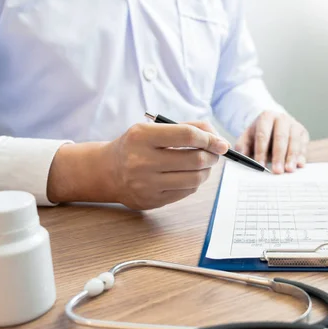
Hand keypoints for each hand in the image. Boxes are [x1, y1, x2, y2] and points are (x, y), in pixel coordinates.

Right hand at [48, 121, 229, 209]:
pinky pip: (185, 192)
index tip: (221, 143)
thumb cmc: (136, 146)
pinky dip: (195, 183)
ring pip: (194, 179)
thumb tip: (218, 138)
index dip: (210, 139)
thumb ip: (185, 128)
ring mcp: (146, 184)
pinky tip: (190, 176)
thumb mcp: (153, 129)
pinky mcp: (151, 201)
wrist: (106, 171)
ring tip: (205, 164)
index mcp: (142, 137)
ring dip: (207, 171)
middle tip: (216, 153)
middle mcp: (142, 161)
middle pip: (194, 159)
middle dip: (212, 156)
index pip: (187, 135)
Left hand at [235, 111, 308, 173]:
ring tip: (289, 170)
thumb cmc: (259, 135)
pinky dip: (301, 156)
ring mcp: (294, 125)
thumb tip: (242, 157)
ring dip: (292, 157)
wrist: (273, 126)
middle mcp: (282, 118)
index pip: (263, 135)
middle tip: (277, 171)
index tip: (260, 165)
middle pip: (281, 137)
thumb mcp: (248, 138)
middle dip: (278, 156)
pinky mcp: (303, 133)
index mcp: (266, 117)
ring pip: (294, 141)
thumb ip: (243, 147)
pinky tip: (299, 165)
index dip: (261, 151)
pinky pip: (303, 145)